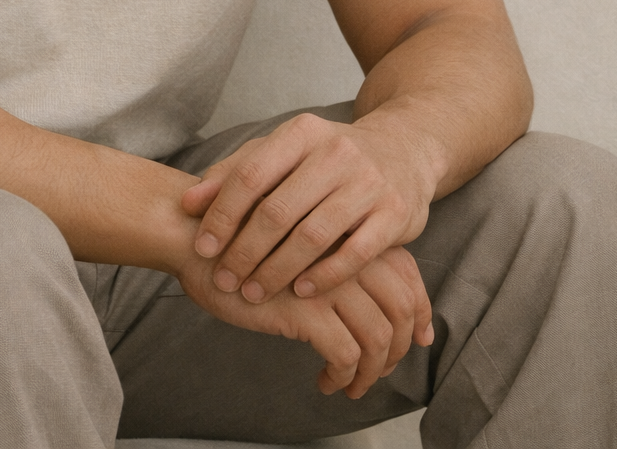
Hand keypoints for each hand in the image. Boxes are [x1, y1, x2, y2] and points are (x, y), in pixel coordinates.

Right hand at [176, 240, 432, 398]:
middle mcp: (346, 254)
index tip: (418, 337)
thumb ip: (339, 253)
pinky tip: (325, 381)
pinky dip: (343, 375)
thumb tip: (374, 291)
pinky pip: (345, 354)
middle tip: (382, 369)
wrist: (196, 236)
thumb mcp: (298, 238)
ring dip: (372, 371)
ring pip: (379, 337)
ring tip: (354, 384)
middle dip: (401, 346)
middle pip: (402, 307)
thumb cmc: (244, 237)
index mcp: (348, 232)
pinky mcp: (303, 308)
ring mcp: (326, 280)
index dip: (420, 309)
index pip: (407, 274)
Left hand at [180, 112, 436, 302]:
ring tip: (255, 292)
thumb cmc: (328, 158)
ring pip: (313, 235)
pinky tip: (300, 292)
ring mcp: (368, 182)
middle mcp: (336, 152)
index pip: (251, 175)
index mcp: (301, 132)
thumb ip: (234, 173)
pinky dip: (324, 276)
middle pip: (278, 210)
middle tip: (225, 279)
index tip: (203, 248)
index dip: (223, 215)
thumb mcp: (283, 152)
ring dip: (278, 270)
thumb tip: (187, 203)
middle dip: (245, 250)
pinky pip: (355, 253)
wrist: (403, 149)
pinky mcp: (395, 213)